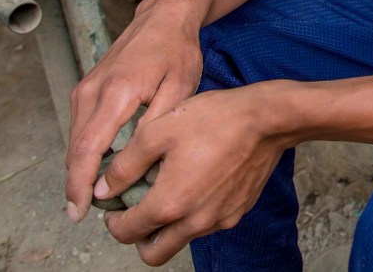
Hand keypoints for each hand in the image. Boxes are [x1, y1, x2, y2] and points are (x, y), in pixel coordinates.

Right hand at [65, 0, 204, 223]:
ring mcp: (85, 88)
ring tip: (98, 195)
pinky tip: (102, 166)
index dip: (79, 185)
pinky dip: (87, 150)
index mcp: (115, 93)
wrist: (163, 17)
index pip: (86, 150)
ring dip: (82, 168)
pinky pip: (81, 127)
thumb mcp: (180, 87)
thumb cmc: (177, 51)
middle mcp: (91, 91)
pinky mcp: (86, 88)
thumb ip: (157, 124)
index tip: (79, 211)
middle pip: (75, 150)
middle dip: (78, 184)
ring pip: (76, 140)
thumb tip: (137, 162)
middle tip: (91, 213)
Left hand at [99, 84, 291, 265]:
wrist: (269, 119)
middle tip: (136, 210)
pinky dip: (194, 213)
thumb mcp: (158, 131)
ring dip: (168, 225)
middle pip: (154, 253)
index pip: (126, 233)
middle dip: (138, 237)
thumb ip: (124, 165)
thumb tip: (103, 189)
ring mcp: (219, 219)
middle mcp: (195, 221)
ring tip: (169, 188)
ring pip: (181, 239)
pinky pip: (206, 224)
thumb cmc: (216, 120)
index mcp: (170, 204)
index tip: (114, 204)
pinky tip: (197, 181)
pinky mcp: (238, 211)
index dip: (112, 220)